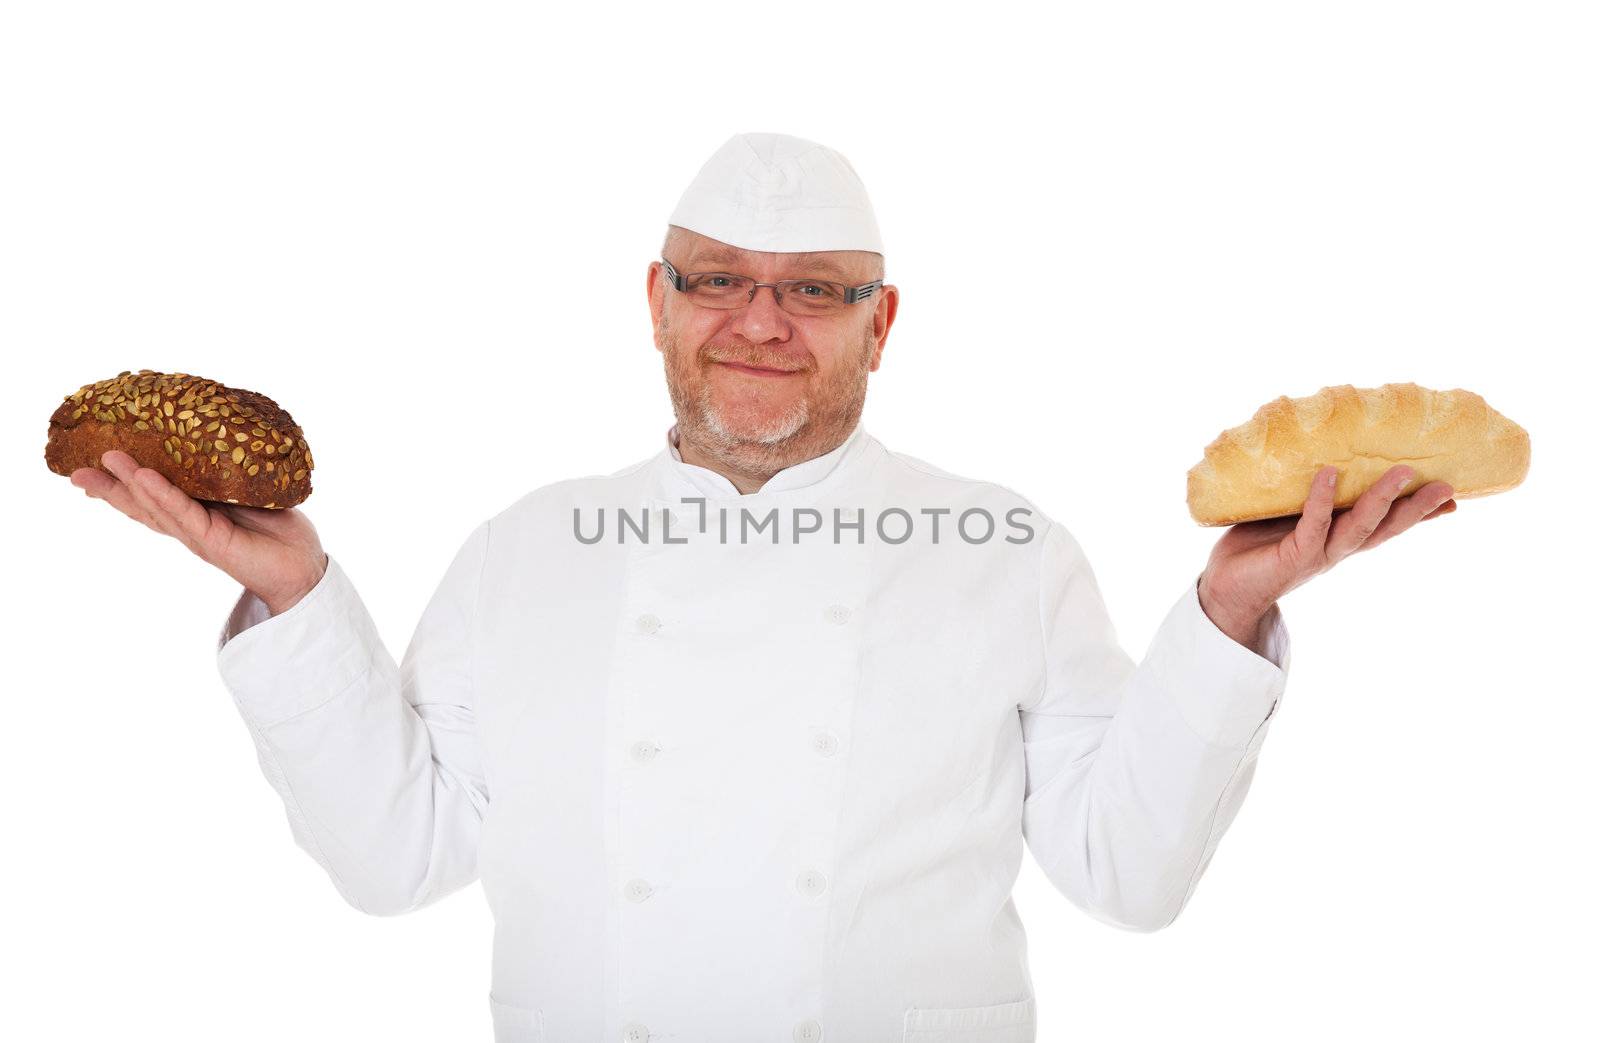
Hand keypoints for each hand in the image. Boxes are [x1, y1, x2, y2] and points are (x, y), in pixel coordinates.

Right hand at [71, 450, 327, 614]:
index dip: (120, 484)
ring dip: (131, 483)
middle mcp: (189, 525)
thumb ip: (227, 472)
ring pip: (156, 507)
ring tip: (109, 460)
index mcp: (194, 513)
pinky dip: (165, 497)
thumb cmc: (278, 529)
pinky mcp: (214, 541)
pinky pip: (186, 514)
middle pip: (140, 506)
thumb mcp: (247, 492)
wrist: (304, 568)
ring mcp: (198, 535)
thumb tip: (219, 431)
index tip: (91, 465)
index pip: (150, 497)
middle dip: (108, 489)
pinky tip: (146, 480)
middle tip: (74, 471)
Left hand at [1198, 464, 1456, 639]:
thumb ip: (1307, 491)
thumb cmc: (1256, 545)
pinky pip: (1312, 523)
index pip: (1387, 524)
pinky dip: (1321, 499)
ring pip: (1359, 527)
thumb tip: (1320, 450)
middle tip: (1447, 486)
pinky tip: (1330, 475)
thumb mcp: (1289, 513)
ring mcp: (1318, 553)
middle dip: (1417, 508)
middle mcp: (1337, 548)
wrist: (1225, 587)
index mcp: (1340, 538)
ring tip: (1401, 474)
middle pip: (1386, 528)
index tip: (1453, 497)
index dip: (1419, 513)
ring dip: (1380, 500)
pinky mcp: (1294, 555)